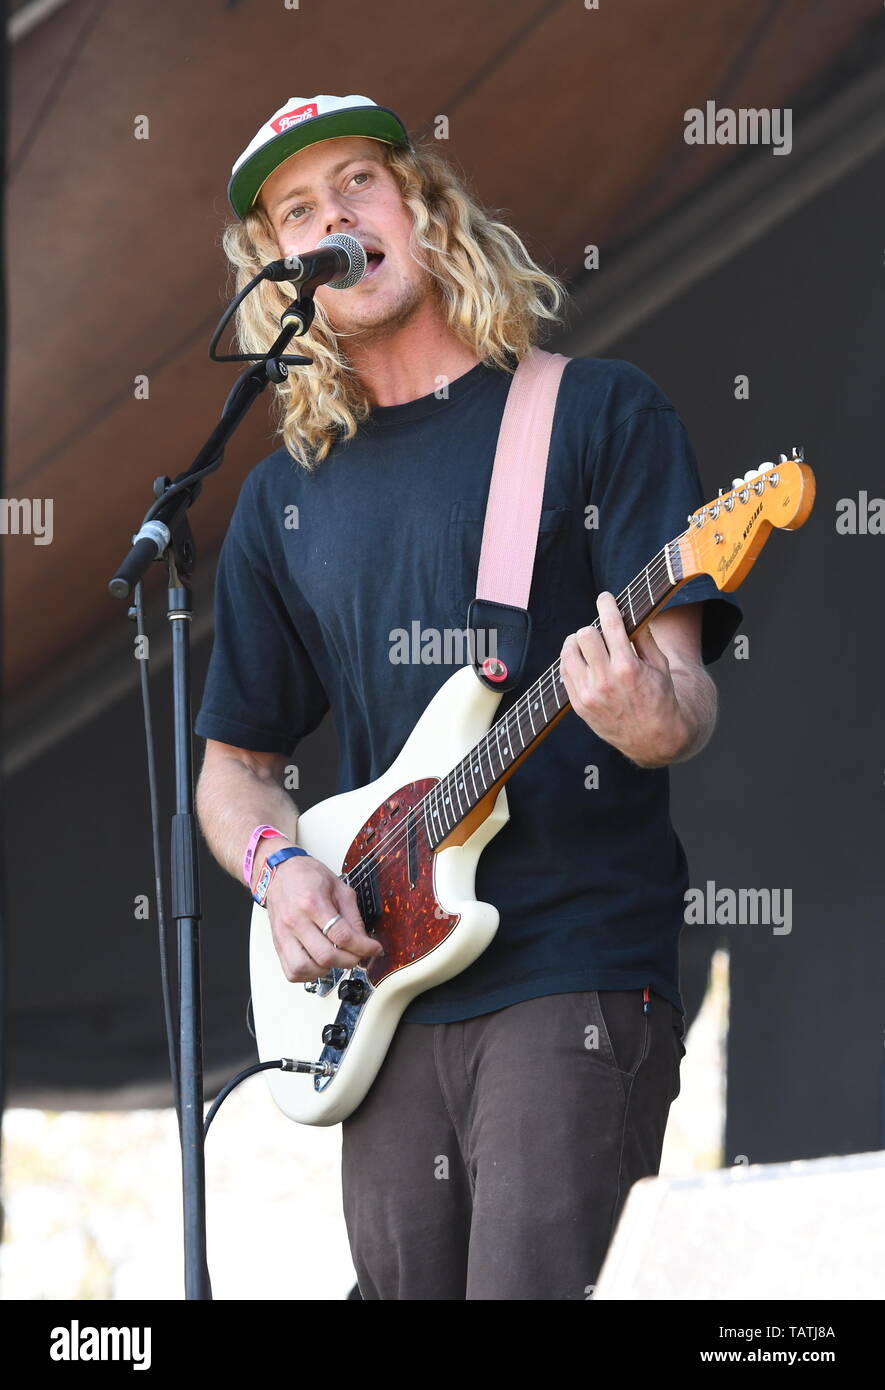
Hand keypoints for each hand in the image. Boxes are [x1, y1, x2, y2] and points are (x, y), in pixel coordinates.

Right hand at [264, 852, 383, 982]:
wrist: (281, 872)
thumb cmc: (307, 876)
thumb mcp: (339, 888)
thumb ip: (353, 916)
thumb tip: (363, 941)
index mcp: (312, 903)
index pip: (342, 936)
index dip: (363, 947)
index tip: (374, 949)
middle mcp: (295, 921)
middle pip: (325, 956)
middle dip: (349, 961)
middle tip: (357, 955)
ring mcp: (283, 935)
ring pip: (305, 968)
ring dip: (326, 970)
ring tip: (336, 958)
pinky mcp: (278, 944)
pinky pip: (291, 972)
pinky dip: (308, 974)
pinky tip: (318, 963)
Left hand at [559, 591, 688, 767]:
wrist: (653, 739)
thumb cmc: (660, 699)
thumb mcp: (660, 667)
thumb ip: (643, 639)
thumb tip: (629, 615)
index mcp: (628, 667)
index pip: (610, 624)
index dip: (606, 605)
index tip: (605, 597)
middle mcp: (605, 680)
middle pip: (585, 634)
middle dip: (593, 628)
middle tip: (599, 631)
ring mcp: (589, 694)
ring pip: (568, 651)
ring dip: (577, 643)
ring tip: (587, 646)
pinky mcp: (579, 705)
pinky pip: (564, 671)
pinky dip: (571, 661)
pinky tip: (582, 661)